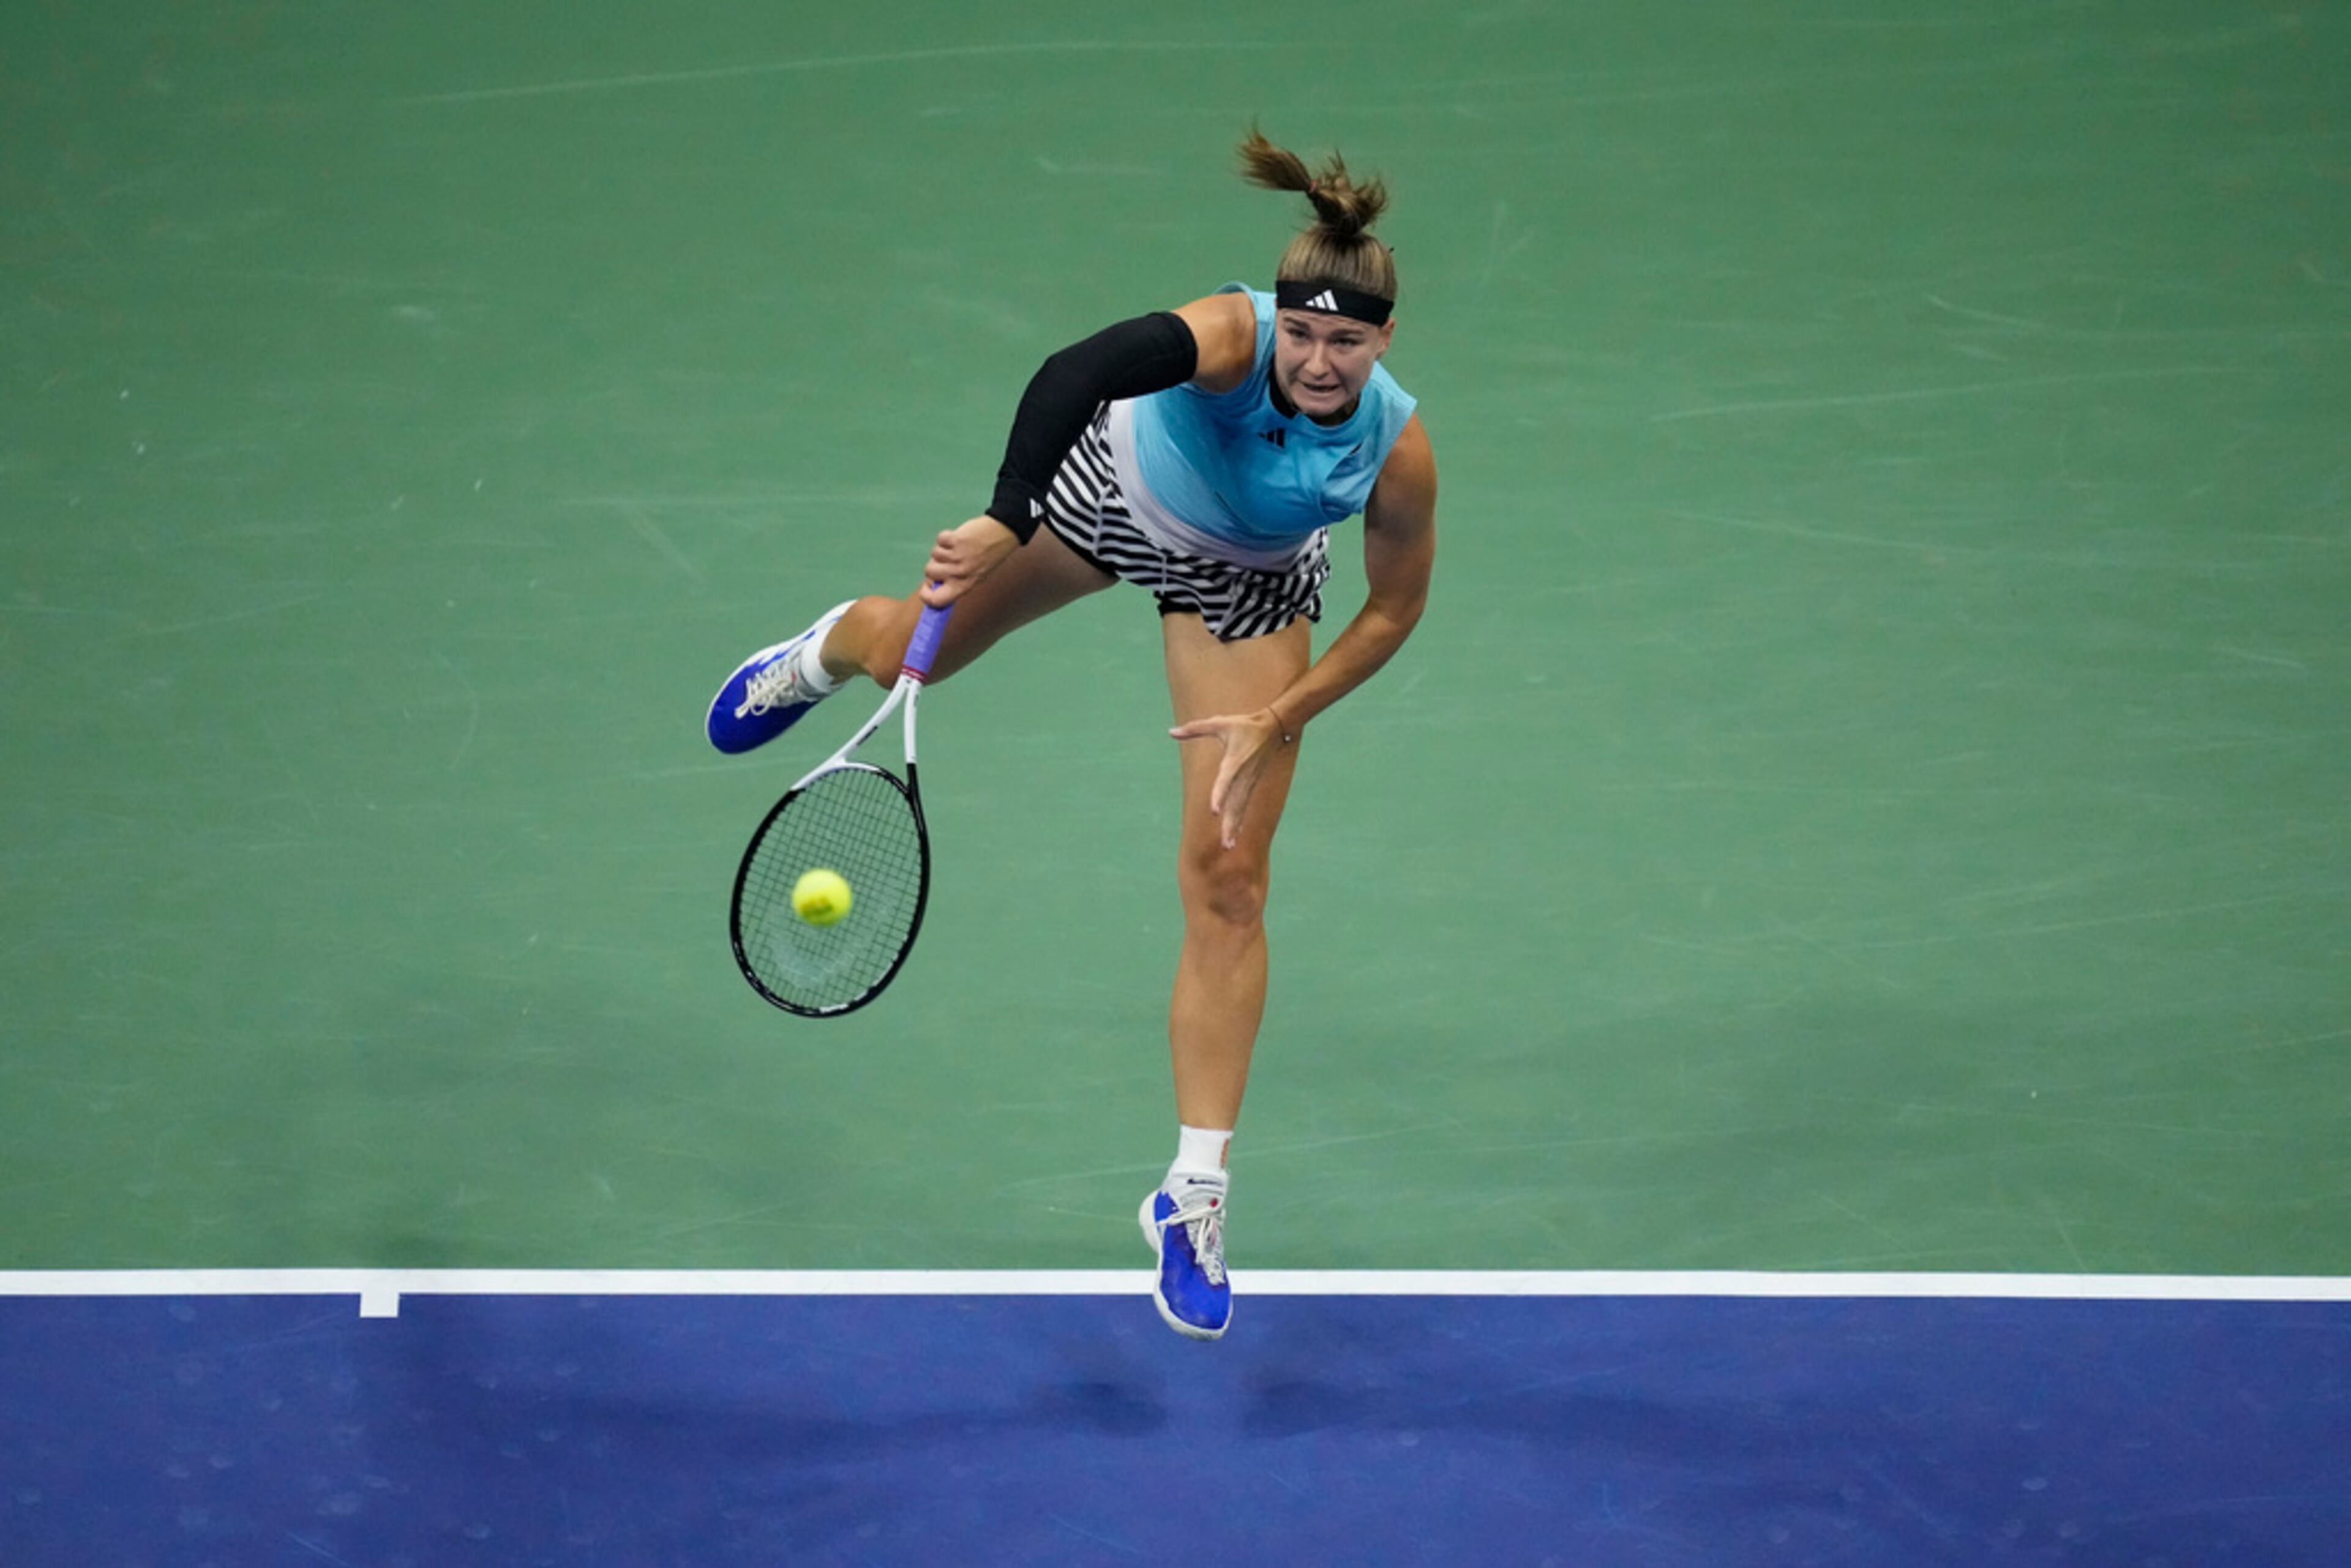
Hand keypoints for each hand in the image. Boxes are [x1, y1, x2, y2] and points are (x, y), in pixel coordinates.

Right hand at [920, 515, 1020, 605]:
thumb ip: (956, 583)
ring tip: (958, 547)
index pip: (936, 600)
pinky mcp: (955, 540)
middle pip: (929, 572)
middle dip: (934, 564)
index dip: (926, 595)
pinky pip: (939, 539)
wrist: (1003, 534)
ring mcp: (957, 556)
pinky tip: (957, 538)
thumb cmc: (989, 556)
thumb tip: (933, 583)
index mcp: (964, 586)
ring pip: (933, 554)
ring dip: (942, 549)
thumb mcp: (975, 577)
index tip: (927, 587)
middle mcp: (959, 574)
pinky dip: (945, 536)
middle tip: (947, 560)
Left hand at [1169, 706, 1291, 849]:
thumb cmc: (1243, 725)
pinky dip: (1238, 821)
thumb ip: (1194, 729)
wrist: (1273, 729)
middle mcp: (1242, 777)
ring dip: (1234, 828)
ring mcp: (1248, 783)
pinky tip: (1233, 836)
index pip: (1225, 781)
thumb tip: (1171, 732)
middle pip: (1235, 804)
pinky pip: (1243, 807)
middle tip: (1226, 844)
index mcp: (1233, 762)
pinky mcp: (1250, 787)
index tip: (1214, 811)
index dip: (1220, 795)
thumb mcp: (1218, 722)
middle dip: (1230, 824)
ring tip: (1228, 845)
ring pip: (1240, 809)